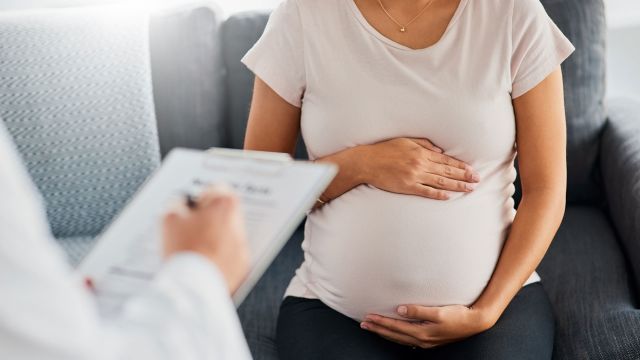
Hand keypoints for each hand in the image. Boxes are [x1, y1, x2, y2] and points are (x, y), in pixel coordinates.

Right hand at [162, 184, 249, 293]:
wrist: (194, 287)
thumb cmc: (183, 249)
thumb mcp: (169, 218)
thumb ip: (177, 204)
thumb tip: (181, 206)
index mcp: (225, 204)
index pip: (215, 189)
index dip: (199, 198)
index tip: (190, 209)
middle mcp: (239, 223)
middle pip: (223, 213)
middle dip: (208, 218)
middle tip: (189, 229)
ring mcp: (242, 246)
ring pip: (227, 235)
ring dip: (214, 238)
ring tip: (194, 249)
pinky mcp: (242, 266)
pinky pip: (230, 256)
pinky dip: (219, 257)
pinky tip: (201, 263)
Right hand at [360, 138, 479, 199]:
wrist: (367, 162)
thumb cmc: (385, 150)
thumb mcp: (406, 141)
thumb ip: (424, 144)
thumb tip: (440, 151)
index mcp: (421, 153)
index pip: (446, 160)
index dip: (460, 166)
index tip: (472, 170)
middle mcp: (420, 164)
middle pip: (447, 171)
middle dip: (464, 176)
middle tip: (477, 180)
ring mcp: (414, 176)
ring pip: (440, 182)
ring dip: (456, 186)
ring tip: (469, 188)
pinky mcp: (407, 187)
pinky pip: (426, 191)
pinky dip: (438, 195)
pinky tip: (449, 196)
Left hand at [360, 304, 495, 348]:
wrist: (475, 322)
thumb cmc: (458, 315)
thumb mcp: (439, 312)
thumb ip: (418, 310)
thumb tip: (400, 309)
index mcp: (422, 333)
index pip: (395, 327)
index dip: (381, 322)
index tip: (368, 316)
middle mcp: (422, 340)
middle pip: (394, 335)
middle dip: (378, 329)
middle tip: (364, 323)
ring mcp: (426, 342)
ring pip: (399, 339)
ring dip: (385, 333)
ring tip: (373, 328)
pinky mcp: (430, 340)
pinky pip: (407, 339)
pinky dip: (396, 336)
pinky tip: (393, 334)